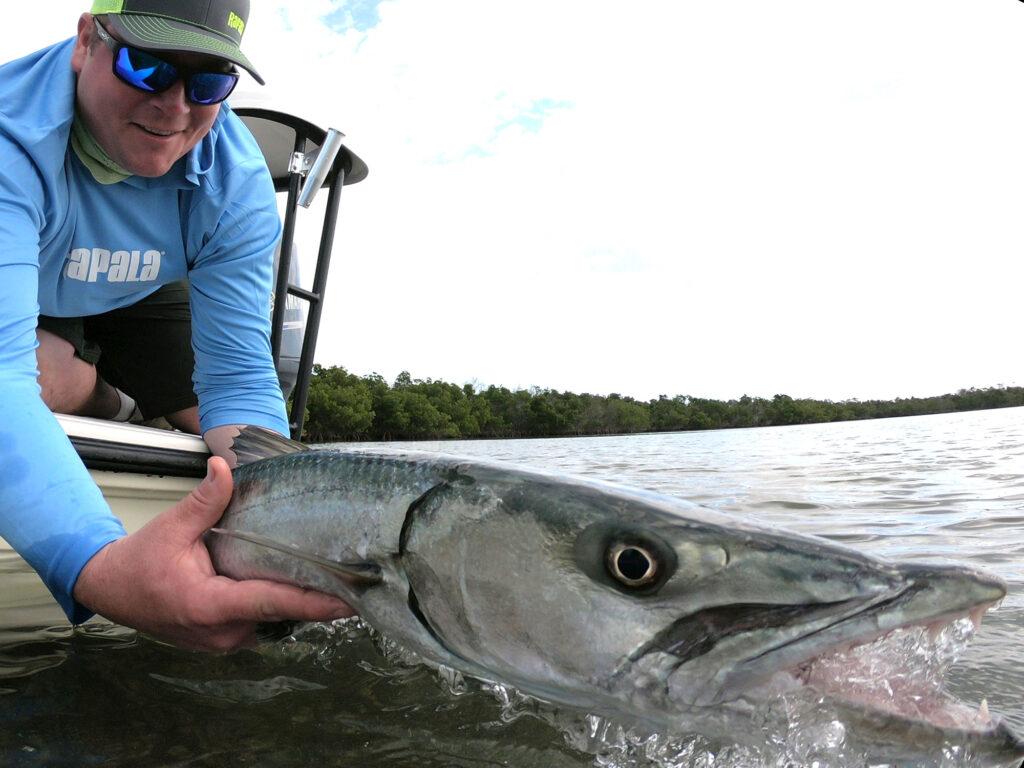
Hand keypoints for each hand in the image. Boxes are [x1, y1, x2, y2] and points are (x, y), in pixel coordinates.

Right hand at [73, 456, 353, 651]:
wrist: (112, 591)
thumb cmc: (140, 562)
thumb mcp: (171, 527)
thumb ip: (204, 501)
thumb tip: (223, 467)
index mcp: (209, 606)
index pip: (272, 602)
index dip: (314, 602)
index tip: (349, 600)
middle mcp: (223, 632)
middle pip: (283, 614)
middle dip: (320, 599)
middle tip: (362, 578)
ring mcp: (226, 641)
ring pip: (277, 622)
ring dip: (304, 603)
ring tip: (343, 578)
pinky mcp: (227, 639)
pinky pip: (265, 623)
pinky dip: (284, 605)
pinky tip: (308, 584)